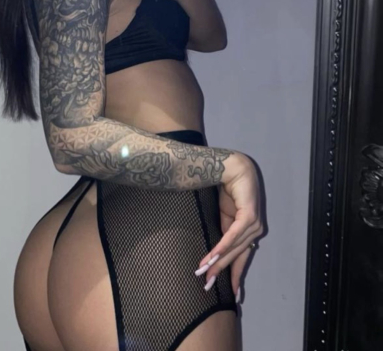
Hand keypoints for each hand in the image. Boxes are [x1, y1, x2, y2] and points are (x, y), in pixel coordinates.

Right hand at [195, 153, 262, 301]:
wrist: (228, 166)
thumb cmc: (226, 188)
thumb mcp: (224, 216)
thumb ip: (224, 234)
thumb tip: (217, 256)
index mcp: (250, 230)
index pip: (243, 256)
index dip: (236, 275)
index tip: (232, 294)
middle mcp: (256, 228)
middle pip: (237, 254)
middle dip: (221, 271)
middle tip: (207, 285)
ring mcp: (255, 222)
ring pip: (234, 247)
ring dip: (217, 260)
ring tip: (202, 271)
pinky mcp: (250, 215)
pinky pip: (234, 235)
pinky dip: (222, 247)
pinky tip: (212, 257)